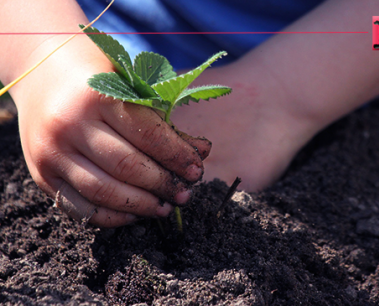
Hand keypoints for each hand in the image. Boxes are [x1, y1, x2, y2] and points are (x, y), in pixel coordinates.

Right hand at [13, 38, 208, 227]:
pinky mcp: (41, 175)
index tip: (195, 170)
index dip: (176, 156)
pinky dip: (111, 217)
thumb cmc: (97, 77)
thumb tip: (202, 152)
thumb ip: (164, 121)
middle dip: (162, 184)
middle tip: (184, 194)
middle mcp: (69, 125)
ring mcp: (51, 152)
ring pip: (103, 191)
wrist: (41, 72)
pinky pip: (80, 208)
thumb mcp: (132, 87)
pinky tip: (134, 214)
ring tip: (164, 207)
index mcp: (96, 96)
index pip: (146, 134)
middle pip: (126, 166)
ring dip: (141, 205)